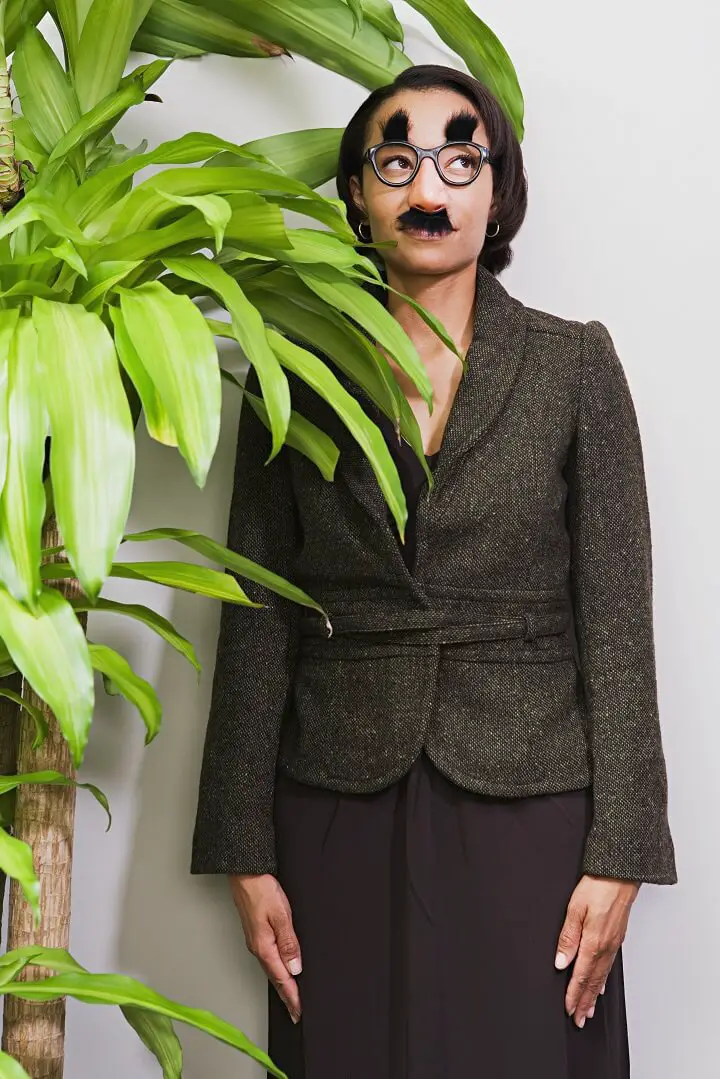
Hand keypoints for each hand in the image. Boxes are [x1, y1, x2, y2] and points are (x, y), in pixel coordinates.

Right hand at [228, 873, 302, 1023]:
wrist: (245, 872)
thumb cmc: (260, 889)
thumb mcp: (280, 914)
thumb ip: (289, 942)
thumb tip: (295, 967)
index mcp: (264, 946)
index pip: (282, 978)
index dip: (292, 996)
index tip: (299, 1011)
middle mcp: (258, 947)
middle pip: (275, 977)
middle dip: (286, 995)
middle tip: (295, 1012)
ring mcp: (256, 940)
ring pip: (272, 968)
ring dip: (282, 983)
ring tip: (291, 996)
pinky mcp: (256, 933)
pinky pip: (269, 957)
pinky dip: (277, 968)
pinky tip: (282, 968)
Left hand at [555, 874, 640, 1027]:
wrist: (620, 874)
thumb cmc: (598, 887)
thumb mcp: (574, 909)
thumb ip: (568, 937)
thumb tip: (561, 961)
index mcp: (593, 942)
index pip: (581, 976)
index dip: (574, 994)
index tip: (569, 1010)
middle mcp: (606, 947)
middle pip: (593, 981)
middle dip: (584, 1002)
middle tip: (579, 1019)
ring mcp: (613, 943)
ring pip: (602, 976)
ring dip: (593, 995)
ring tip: (588, 1010)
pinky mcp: (617, 937)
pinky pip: (609, 965)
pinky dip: (603, 980)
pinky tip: (600, 985)